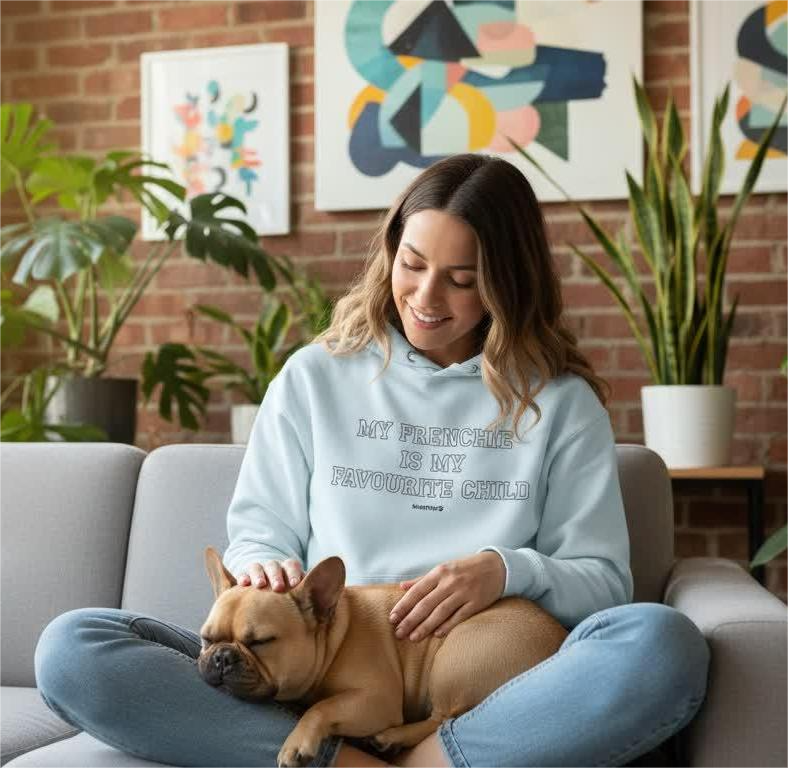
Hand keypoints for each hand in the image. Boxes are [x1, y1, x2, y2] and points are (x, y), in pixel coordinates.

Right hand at [237, 559, 303, 592]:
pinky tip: (243, 584)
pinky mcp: (245, 577)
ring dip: (259, 575)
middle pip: (275, 566)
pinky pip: (243, 574)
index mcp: (289, 569)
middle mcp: (274, 568)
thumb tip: (327, 600)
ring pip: (258, 567)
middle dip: (277, 575)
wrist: (269, 595)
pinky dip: (244, 577)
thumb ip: (308, 595)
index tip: (296, 584)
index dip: (294, 573)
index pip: (292, 565)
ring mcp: (259, 571)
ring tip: (260, 585)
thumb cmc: (290, 598)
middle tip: (279, 587)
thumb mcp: (299, 596)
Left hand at [389, 552, 505, 641]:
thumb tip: (402, 586)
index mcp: (439, 572)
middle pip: (426, 604)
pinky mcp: (476, 603)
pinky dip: (447, 626)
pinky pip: (459, 617)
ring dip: (425, 627)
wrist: (497, 566)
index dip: (403, 605)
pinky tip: (436, 635)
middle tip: (398, 633)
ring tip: (413, 638)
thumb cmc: (466, 568)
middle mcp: (450, 582)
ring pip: (440, 612)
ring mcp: (464, 593)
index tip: (392, 618)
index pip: (417, 591)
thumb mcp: (444, 568)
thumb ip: (422, 579)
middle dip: (410, 620)